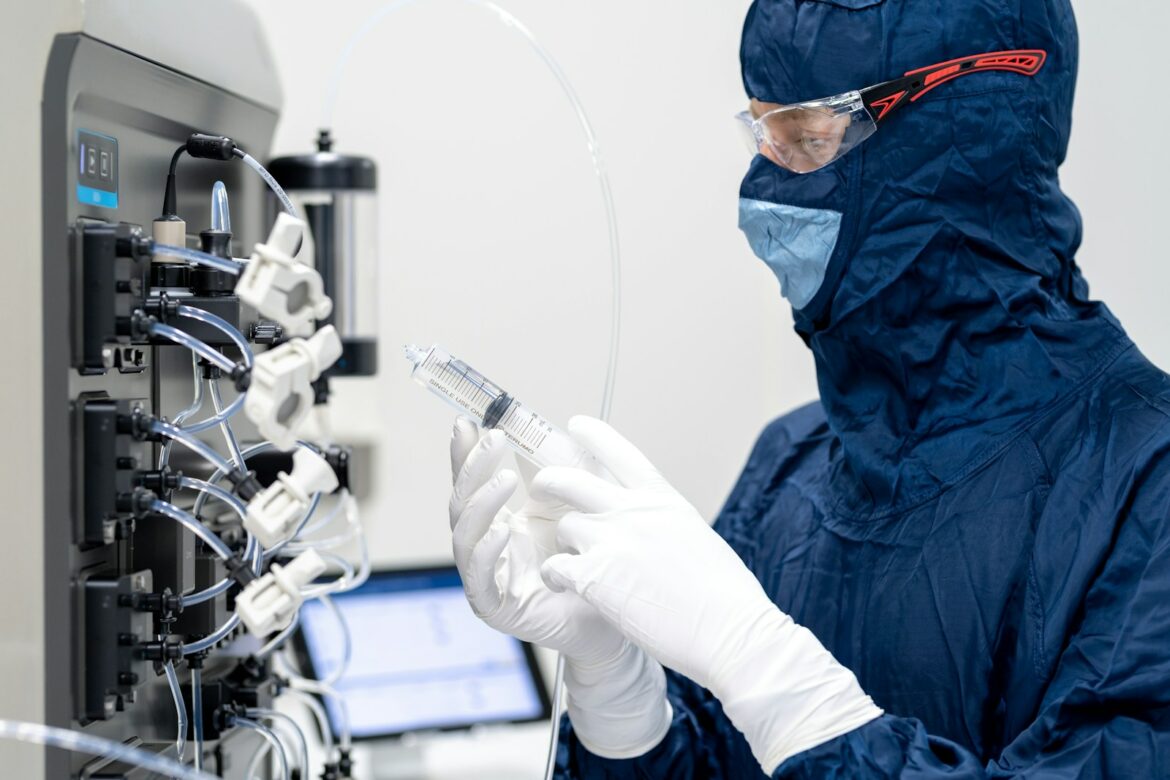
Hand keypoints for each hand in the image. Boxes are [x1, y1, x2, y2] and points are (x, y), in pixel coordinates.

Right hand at [449, 418, 671, 756]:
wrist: (614, 617)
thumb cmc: (591, 563)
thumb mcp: (573, 507)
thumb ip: (554, 475)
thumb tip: (537, 431)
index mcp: (499, 521)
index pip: (473, 482)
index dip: (466, 454)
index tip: (466, 422)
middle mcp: (485, 547)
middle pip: (462, 503)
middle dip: (473, 468)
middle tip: (492, 438)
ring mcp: (486, 578)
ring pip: (465, 536)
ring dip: (482, 503)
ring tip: (504, 478)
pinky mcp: (495, 607)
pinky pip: (480, 577)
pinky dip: (488, 551)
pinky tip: (504, 528)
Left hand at [531, 417, 881, 771]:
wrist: (731, 632)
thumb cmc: (726, 597)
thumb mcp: (699, 538)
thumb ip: (666, 525)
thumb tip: (652, 528)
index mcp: (664, 500)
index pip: (621, 454)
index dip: (595, 436)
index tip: (577, 424)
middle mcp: (634, 512)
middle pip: (573, 481)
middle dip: (551, 481)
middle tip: (541, 487)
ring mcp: (613, 541)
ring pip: (565, 527)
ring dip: (564, 544)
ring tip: (569, 562)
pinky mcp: (595, 576)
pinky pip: (555, 566)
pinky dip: (554, 575)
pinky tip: (561, 584)